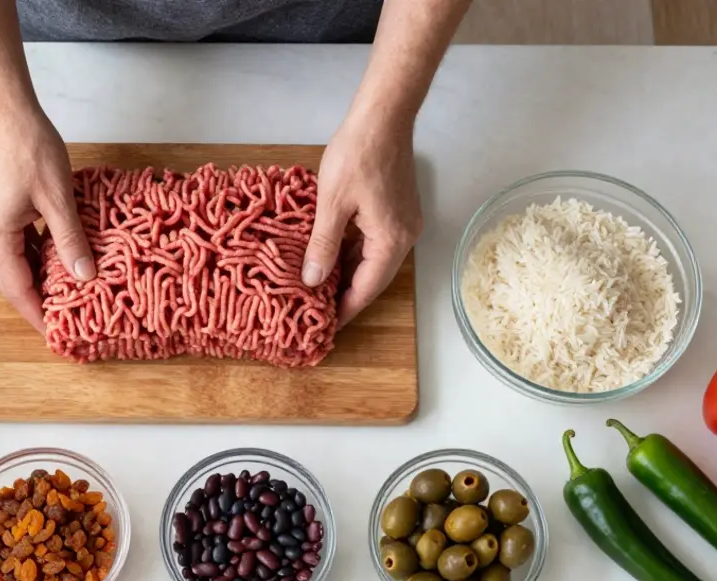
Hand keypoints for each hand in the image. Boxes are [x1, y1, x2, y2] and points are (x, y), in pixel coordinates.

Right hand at [0, 109, 95, 332]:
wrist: (6, 111)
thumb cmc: (29, 148)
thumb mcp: (58, 198)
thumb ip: (70, 239)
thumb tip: (85, 275)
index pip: (17, 289)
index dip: (38, 314)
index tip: (58, 334)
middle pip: (13, 280)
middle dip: (39, 301)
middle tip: (69, 318)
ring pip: (16, 262)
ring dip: (41, 278)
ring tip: (70, 294)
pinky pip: (18, 243)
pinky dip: (39, 255)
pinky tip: (62, 258)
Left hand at [302, 116, 422, 327]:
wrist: (382, 116)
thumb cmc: (357, 154)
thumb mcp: (332, 204)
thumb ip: (322, 245)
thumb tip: (312, 280)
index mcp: (391, 240)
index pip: (368, 287)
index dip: (346, 309)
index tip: (327, 327)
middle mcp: (404, 236)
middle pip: (375, 277)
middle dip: (347, 295)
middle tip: (319, 312)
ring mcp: (404, 222)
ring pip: (374, 259)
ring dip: (350, 273)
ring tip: (321, 289)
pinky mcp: (398, 209)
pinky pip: (375, 241)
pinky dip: (355, 252)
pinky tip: (332, 257)